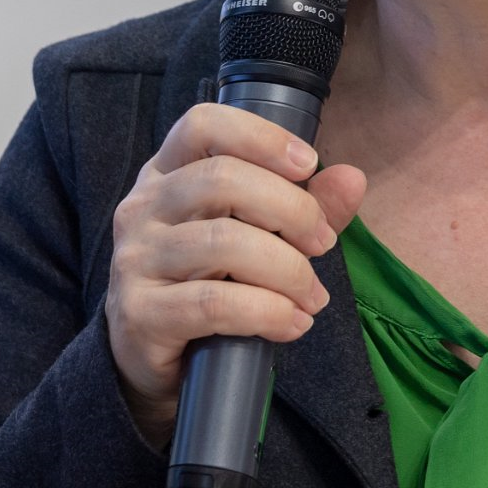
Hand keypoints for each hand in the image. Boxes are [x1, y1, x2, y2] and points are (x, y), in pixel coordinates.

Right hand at [104, 103, 366, 444]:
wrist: (154, 362)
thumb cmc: (207, 285)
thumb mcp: (253, 237)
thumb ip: (301, 207)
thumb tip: (352, 178)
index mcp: (166, 174)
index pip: (202, 124)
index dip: (261, 137)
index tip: (308, 165)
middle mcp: (142, 208)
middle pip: (222, 179)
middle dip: (292, 210)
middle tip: (324, 244)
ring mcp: (135, 260)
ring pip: (224, 243)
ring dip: (288, 270)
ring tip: (312, 297)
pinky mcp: (140, 314)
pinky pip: (215, 303)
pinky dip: (269, 312)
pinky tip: (291, 324)